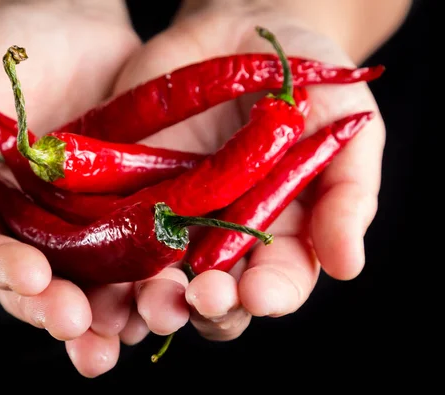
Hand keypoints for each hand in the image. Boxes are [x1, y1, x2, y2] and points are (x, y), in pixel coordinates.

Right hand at [0, 0, 140, 376]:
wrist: (73, 18)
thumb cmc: (1, 47)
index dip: (3, 271)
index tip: (33, 278)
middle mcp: (34, 225)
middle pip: (40, 284)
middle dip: (57, 310)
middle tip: (79, 326)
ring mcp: (87, 221)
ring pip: (94, 282)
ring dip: (108, 315)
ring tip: (123, 334)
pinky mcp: (134, 207)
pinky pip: (143, 251)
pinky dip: (152, 278)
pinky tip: (166, 295)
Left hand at [110, 2, 390, 345]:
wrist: (244, 38)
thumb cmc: (310, 84)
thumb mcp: (346, 128)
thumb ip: (348, 195)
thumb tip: (348, 266)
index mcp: (281, 236)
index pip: (276, 283)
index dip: (268, 295)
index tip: (257, 294)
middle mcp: (223, 238)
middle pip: (214, 294)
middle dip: (207, 305)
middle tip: (200, 297)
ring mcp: (174, 218)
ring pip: (158, 276)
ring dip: (153, 295)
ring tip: (152, 294)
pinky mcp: (132, 192)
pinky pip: (113, 227)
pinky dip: (105, 249)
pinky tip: (104, 257)